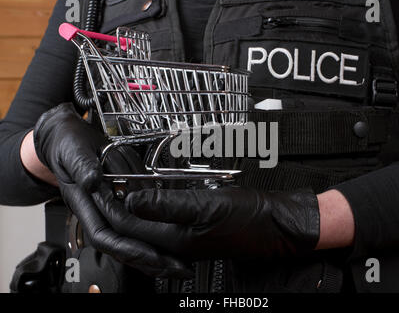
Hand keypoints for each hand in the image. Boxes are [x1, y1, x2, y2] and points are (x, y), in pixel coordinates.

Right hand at [33, 103, 192, 277]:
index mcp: (83, 203)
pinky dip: (152, 240)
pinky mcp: (119, 206)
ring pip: (130, 242)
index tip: (151, 255)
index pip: (104, 236)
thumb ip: (82, 166)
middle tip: (176, 267)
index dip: (127, 248)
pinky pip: (136, 229)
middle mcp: (96, 213)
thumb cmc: (68, 145)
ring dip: (154, 255)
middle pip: (121, 247)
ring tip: (178, 264)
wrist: (67, 139)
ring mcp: (107, 212)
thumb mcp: (73, 150)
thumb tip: (92, 181)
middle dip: (148, 260)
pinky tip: (170, 247)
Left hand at [122, 187, 319, 259]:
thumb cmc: (248, 219)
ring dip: (134, 201)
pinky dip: (153, 202)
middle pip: (134, 226)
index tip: (100, 184)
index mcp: (174, 241)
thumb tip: (131, 200)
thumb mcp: (205, 207)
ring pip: (148, 221)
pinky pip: (164, 216)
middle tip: (108, 180)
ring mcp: (185, 236)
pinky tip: (152, 188)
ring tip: (124, 180)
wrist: (275, 223)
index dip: (112, 204)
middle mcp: (176, 242)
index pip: (128, 226)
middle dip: (119, 203)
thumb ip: (165, 205)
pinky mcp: (194, 227)